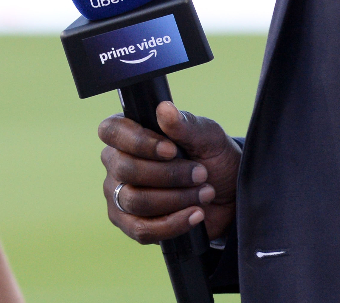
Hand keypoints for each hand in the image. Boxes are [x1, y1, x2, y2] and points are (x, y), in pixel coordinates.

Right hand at [98, 101, 240, 243]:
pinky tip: (196, 214)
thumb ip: (185, 124)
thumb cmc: (211, 157)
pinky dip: (173, 223)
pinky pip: (141, 229)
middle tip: (201, 174)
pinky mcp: (130, 224)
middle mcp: (116, 163)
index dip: (139, 142)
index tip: (172, 150)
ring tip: (204, 193)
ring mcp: (119, 195)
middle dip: (169, 174)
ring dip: (176, 198)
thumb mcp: (206, 137)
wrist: (228, 194)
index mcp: (127, 134)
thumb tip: (164, 109)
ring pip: (134, 200)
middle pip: (126, 170)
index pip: (111, 132)